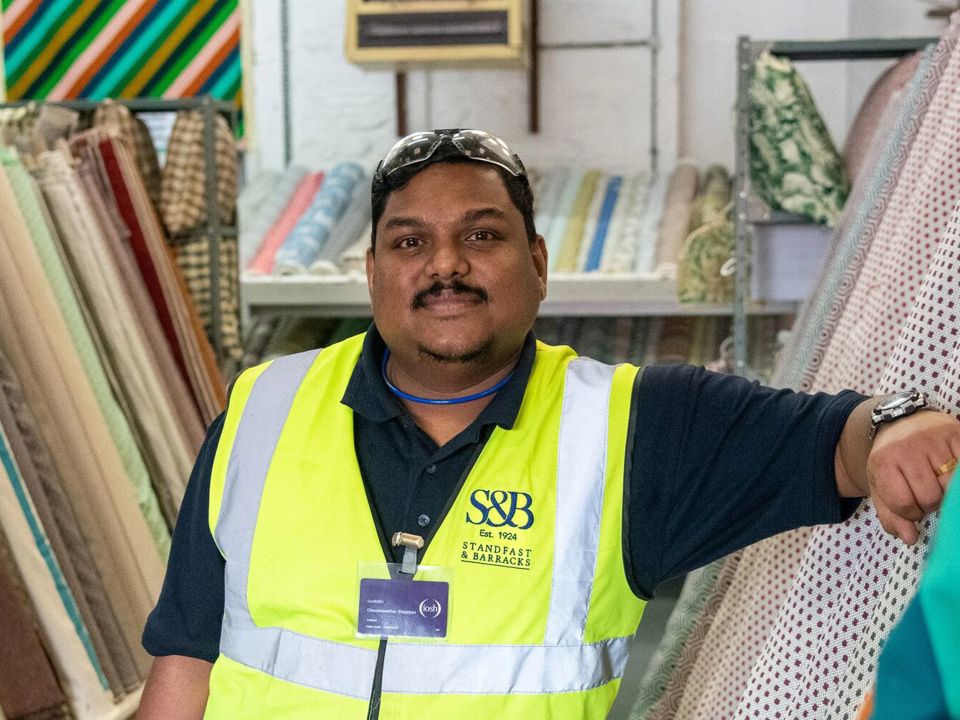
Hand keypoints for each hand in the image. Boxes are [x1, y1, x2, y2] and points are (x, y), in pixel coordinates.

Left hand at [867, 410, 959, 544]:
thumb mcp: (880, 485)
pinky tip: (952, 477)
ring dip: (948, 494)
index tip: (911, 507)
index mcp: (883, 461)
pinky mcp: (957, 434)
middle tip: (926, 494)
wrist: (900, 421)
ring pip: (952, 487)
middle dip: (930, 504)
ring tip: (938, 485)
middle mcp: (908, 448)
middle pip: (931, 497)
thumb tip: (910, 539)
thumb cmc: (892, 459)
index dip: (910, 513)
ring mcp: (934, 440)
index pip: (904, 504)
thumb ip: (891, 515)